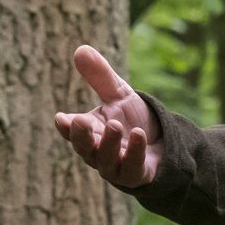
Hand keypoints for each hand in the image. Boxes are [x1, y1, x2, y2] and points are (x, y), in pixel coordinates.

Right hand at [53, 45, 161, 188]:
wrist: (162, 143)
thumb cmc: (132, 119)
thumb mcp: (118, 95)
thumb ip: (100, 76)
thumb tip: (80, 49)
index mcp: (90, 132)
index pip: (72, 130)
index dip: (66, 126)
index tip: (61, 118)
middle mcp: (98, 152)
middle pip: (84, 148)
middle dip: (82, 136)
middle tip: (81, 121)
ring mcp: (116, 166)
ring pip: (106, 161)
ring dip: (109, 144)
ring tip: (116, 125)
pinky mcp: (136, 175)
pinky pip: (132, 168)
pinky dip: (135, 152)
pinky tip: (138, 135)